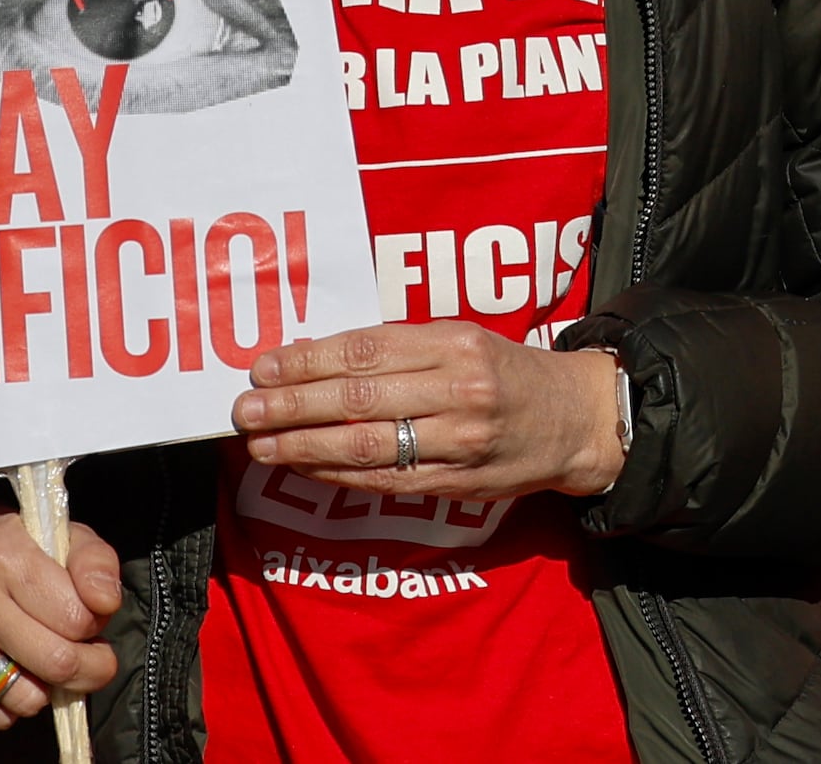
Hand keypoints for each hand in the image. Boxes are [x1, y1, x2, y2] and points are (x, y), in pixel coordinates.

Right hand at [0, 507, 123, 730]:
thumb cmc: (26, 549)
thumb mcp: (69, 538)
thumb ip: (97, 565)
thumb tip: (105, 604)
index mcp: (4, 554)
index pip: (75, 618)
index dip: (97, 624)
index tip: (93, 618)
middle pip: (54, 662)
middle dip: (89, 668)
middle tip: (93, 657)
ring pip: (23, 695)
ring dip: (50, 688)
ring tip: (51, 660)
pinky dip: (15, 705)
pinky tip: (22, 676)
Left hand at [235, 320, 627, 500]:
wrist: (574, 419)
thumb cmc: (507, 371)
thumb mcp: (462, 339)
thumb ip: (398, 347)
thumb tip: (314, 356)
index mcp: (456, 342)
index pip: (367, 349)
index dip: (309, 360)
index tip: (265, 365)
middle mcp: (458, 389)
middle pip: (359, 397)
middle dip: (293, 404)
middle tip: (246, 408)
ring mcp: (458, 439)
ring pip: (366, 444)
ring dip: (302, 445)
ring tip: (259, 443)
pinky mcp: (455, 481)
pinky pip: (383, 479)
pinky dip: (335, 473)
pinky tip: (302, 465)